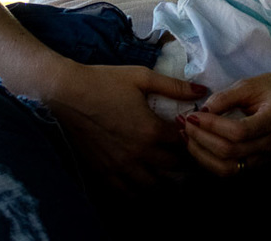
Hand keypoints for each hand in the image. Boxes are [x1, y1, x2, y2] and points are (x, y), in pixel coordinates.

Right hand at [45, 63, 205, 189]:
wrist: (68, 92)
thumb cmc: (105, 81)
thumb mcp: (142, 77)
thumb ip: (174, 86)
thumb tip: (202, 91)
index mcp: (151, 130)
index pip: (183, 144)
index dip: (189, 139)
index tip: (189, 134)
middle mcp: (139, 153)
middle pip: (172, 167)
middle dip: (181, 161)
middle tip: (183, 154)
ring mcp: (121, 166)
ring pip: (152, 186)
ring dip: (164, 181)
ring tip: (167, 173)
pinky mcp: (103, 172)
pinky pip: (127, 193)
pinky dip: (139, 192)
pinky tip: (142, 185)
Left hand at [179, 72, 270, 176]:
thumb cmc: (270, 88)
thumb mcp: (248, 85)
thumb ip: (225, 98)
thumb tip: (201, 112)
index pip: (238, 132)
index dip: (212, 126)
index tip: (192, 115)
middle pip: (230, 152)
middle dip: (201, 139)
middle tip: (184, 124)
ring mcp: (266, 159)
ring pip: (228, 168)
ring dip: (202, 155)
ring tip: (186, 137)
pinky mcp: (258, 166)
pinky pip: (230, 171)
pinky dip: (209, 162)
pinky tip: (198, 147)